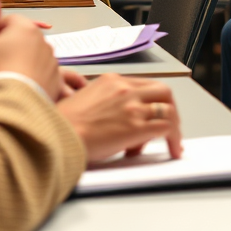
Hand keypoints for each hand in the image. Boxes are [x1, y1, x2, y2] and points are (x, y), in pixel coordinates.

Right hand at [0, 4, 61, 101]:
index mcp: (25, 28)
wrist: (13, 106)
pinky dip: (29, 80)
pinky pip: (40, 76)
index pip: (6, 21)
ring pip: (30, 58)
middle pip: (20, 39)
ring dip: (17, 64)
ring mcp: (52, 62)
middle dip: (4, 48)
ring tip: (1, 79)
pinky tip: (16, 90)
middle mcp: (43, 41)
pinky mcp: (56, 82)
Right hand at [57, 74, 182, 161]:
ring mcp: (132, 107)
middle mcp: (125, 89)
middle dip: (170, 109)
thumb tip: (119, 119)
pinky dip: (174, 138)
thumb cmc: (63, 124)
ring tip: (174, 142)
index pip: (145, 85)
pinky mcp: (136, 126)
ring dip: (174, 127)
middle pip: (163, 92)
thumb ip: (107, 103)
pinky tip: (172, 149)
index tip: (156, 113)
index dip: (154, 101)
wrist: (56, 135)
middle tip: (170, 124)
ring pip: (168, 109)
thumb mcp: (85, 100)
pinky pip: (166, 127)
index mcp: (112, 80)